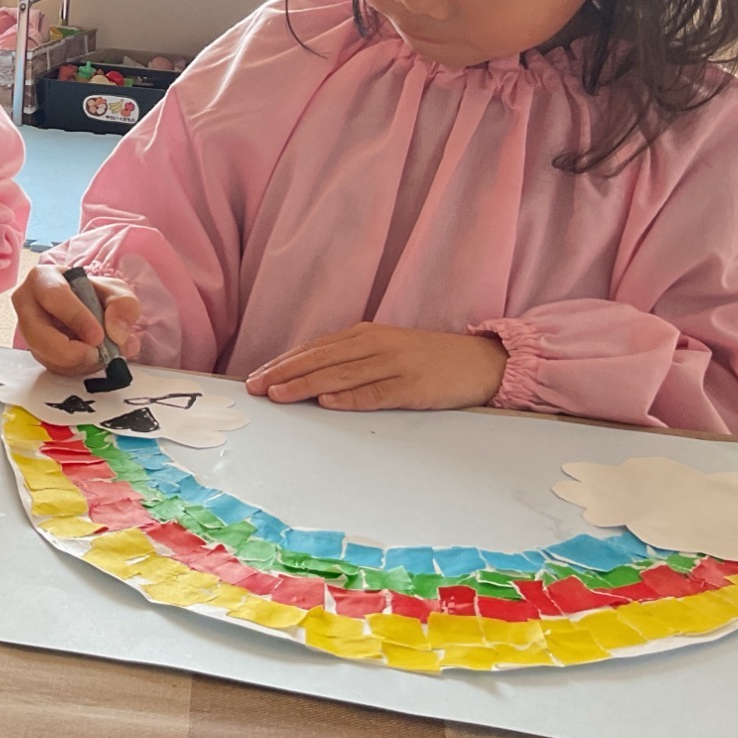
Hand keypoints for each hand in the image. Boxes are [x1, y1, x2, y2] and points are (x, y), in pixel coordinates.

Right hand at [11, 263, 139, 375]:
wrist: (87, 308)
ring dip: (76, 362)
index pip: (53, 296)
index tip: (98, 335)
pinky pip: (52, 367)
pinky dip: (76, 368)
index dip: (76, 317)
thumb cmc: (94, 294)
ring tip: (100, 355)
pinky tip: (91, 358)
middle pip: (36, 333)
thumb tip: (116, 334)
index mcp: (43, 279)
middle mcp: (27, 305)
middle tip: (95, 354)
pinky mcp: (36, 351)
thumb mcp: (116, 291)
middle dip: (69, 351)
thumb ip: (123, 306)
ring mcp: (28, 330)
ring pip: (43, 354)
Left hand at [247, 323, 505, 411]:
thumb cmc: (429, 359)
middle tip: (255, 388)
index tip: (257, 376)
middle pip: (321, 359)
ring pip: (341, 375)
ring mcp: (395, 364)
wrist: (481, 360)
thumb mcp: (387, 351)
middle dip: (284, 373)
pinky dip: (350, 397)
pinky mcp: (414, 386)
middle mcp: (376, 345)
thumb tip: (312, 378)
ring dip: (307, 385)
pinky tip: (328, 403)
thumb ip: (352, 360)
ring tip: (279, 395)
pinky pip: (377, 392)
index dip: (284, 362)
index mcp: (365, 335)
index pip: (315, 349)